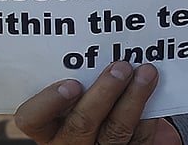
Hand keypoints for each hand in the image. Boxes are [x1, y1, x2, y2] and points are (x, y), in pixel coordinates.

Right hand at [13, 61, 180, 144]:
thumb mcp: (71, 96)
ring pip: (115, 132)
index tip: (72, 84)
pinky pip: (139, 140)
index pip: (32, 118)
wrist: (106, 132)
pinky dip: (149, 118)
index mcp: (47, 126)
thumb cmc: (84, 104)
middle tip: (120, 67)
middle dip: (104, 93)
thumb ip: (75, 79)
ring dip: (134, 99)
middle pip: (81, 124)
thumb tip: (86, 52)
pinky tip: (155, 98)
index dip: (49, 102)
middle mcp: (67, 143)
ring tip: (146, 74)